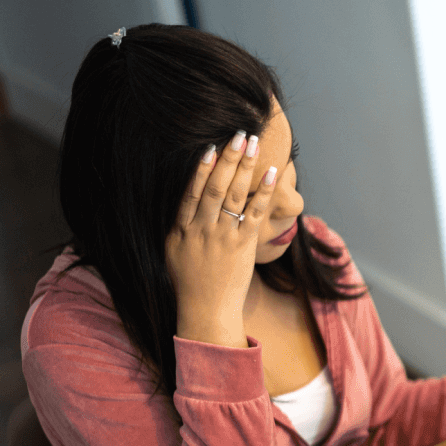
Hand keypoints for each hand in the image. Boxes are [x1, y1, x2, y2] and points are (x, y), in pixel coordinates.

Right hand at [165, 131, 278, 347]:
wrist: (205, 312)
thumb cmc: (189, 283)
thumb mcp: (173, 251)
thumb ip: (179, 225)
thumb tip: (186, 200)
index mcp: (181, 230)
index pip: (191, 192)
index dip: (200, 169)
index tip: (210, 147)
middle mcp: (201, 230)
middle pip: (215, 187)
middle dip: (228, 158)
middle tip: (239, 133)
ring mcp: (222, 237)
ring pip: (234, 195)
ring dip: (245, 166)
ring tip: (253, 142)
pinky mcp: (243, 246)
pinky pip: (255, 213)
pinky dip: (263, 191)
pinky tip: (272, 172)